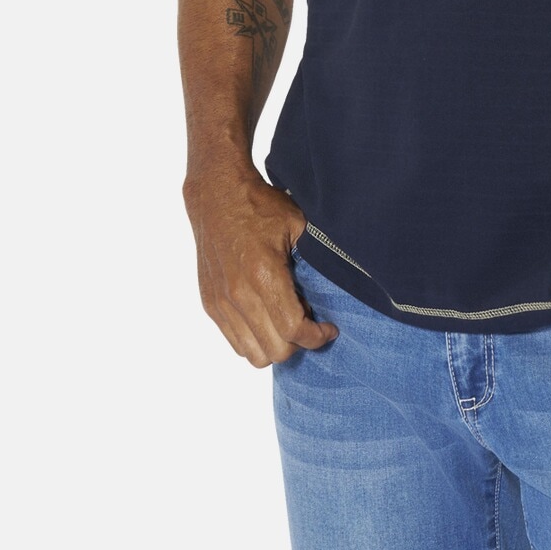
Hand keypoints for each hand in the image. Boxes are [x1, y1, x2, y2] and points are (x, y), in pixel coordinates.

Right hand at [184, 168, 338, 366]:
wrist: (217, 196)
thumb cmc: (260, 207)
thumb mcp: (299, 224)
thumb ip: (315, 259)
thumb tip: (340, 285)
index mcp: (264, 274)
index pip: (293, 330)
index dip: (317, 337)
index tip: (329, 328)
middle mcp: (239, 294)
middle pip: (276, 350)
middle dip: (300, 343)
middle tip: (311, 323)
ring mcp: (221, 302)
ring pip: (253, 353)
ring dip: (276, 345)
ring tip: (288, 322)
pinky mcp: (211, 304)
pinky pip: (235, 341)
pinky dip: (255, 339)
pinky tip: (268, 317)